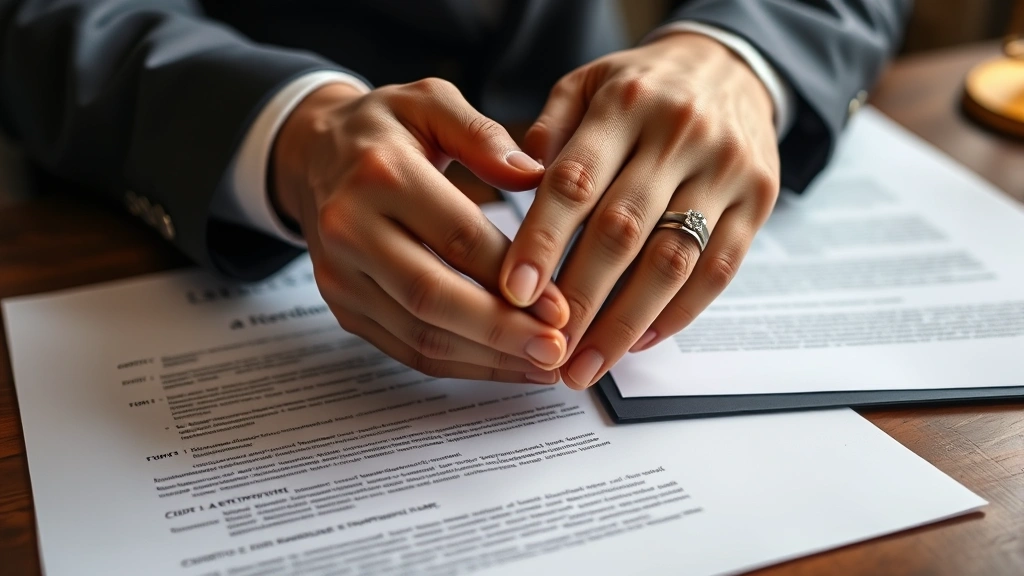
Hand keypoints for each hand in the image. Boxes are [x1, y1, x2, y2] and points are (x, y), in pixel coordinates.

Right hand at [272, 79, 571, 383]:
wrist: (313, 154)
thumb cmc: (384, 128)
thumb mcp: (432, 102)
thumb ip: (483, 135)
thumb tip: (535, 175)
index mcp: (380, 174)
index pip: (455, 236)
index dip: (512, 276)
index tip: (562, 305)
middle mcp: (350, 229)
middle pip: (432, 296)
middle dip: (501, 331)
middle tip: (556, 351)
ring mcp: (341, 275)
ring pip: (419, 334)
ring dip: (486, 359)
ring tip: (542, 365)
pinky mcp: (344, 307)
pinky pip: (405, 349)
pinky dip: (460, 365)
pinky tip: (505, 365)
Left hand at [500, 33, 780, 388]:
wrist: (731, 67)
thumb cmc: (639, 89)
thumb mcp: (586, 85)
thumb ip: (547, 133)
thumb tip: (515, 187)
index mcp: (625, 104)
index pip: (576, 180)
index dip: (543, 240)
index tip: (515, 291)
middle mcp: (679, 135)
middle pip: (623, 230)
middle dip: (580, 299)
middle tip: (546, 350)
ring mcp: (726, 170)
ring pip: (672, 260)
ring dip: (625, 323)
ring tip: (585, 366)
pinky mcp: (760, 200)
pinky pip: (718, 270)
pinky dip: (677, 314)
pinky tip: (637, 342)